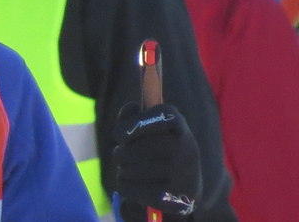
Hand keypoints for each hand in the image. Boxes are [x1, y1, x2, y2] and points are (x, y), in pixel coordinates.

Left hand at [113, 102, 200, 219]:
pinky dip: (125, 185)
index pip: (159, 116)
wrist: (186, 185)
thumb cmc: (159, 148)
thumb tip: (131, 108)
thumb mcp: (150, 127)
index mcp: (178, 124)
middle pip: (133, 149)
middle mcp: (186, 147)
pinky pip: (130, 188)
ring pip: (128, 169)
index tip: (119, 135)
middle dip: (121, 152)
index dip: (134, 124)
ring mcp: (183, 174)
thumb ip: (133, 116)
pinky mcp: (174, 198)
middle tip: (124, 154)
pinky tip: (134, 183)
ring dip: (123, 168)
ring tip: (132, 169)